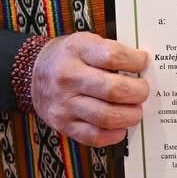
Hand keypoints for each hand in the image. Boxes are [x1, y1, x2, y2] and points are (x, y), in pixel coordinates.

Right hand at [29, 32, 149, 146]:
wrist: (32, 72)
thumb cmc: (68, 56)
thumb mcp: (85, 41)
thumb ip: (112, 51)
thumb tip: (144, 67)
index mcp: (76, 50)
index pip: (114, 57)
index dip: (136, 62)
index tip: (143, 63)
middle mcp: (68, 78)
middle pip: (114, 90)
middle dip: (138, 92)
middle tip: (143, 91)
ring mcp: (64, 104)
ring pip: (106, 117)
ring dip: (130, 116)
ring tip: (136, 110)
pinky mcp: (63, 125)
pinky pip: (94, 136)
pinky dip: (114, 135)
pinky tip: (121, 127)